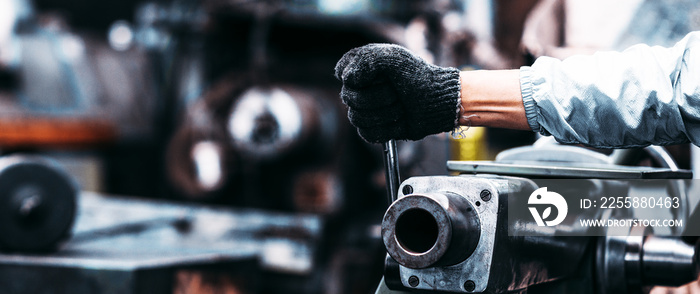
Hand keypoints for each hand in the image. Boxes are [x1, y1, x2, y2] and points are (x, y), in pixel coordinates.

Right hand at [334, 44, 461, 142]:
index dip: (364, 78)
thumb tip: (346, 79)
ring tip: (401, 106)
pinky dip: (388, 128)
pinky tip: (400, 120)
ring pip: (358, 118)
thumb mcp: (391, 57)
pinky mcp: (373, 128)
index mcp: (359, 68)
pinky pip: (367, 133)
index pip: (345, 76)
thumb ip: (363, 60)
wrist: (436, 101)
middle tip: (397, 92)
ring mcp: (365, 109)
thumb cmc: (416, 75)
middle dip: (380, 97)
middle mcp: (358, 88)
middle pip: (350, 99)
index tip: (384, 75)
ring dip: (386, 113)